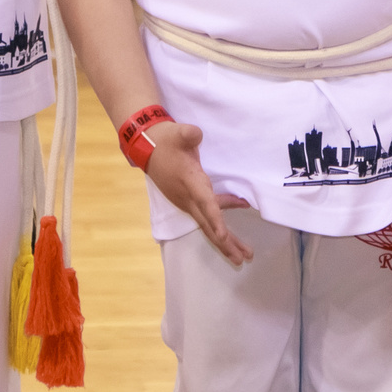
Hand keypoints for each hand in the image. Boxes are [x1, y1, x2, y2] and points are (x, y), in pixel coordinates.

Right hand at [142, 121, 253, 265]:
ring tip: (243, 254)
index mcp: (190, 182)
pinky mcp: (188, 200)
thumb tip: (195, 135)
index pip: (205, 202)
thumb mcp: (177, 133)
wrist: (147, 146)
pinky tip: (234, 228)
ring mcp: (187, 201)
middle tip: (244, 258)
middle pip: (208, 224)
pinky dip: (219, 225)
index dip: (215, 218)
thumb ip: (188, 134)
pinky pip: (206, 217)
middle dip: (226, 242)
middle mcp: (188, 197)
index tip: (223, 235)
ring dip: (225, 240)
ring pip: (207, 224)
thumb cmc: (165, 140)